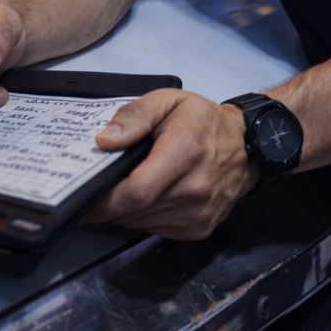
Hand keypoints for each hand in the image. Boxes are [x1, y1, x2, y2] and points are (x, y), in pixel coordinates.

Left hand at [87, 90, 256, 239]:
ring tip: (125, 189)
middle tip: (98, 189)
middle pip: (135, 211)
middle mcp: (196, 188)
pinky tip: (149, 197)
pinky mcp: (200, 228)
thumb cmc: (203, 120)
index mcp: (186, 152)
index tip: (83, 198)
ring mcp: (200, 213)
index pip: (137, 191)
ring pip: (143, 223)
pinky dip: (144, 218)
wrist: (247, 146)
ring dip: (126, 212)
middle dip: (109, 204)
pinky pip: (157, 230)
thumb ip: (135, 115)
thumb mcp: (169, 100)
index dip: (105, 201)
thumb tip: (105, 141)